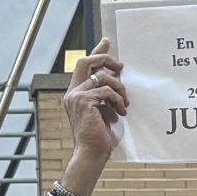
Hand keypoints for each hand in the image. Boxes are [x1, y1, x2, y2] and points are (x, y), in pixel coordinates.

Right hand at [64, 41, 128, 166]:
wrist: (92, 153)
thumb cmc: (99, 136)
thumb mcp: (104, 109)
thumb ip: (106, 93)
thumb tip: (118, 76)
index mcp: (75, 94)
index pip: (84, 66)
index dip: (96, 52)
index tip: (106, 42)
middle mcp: (72, 93)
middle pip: (86, 61)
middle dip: (106, 59)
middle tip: (121, 67)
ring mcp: (76, 96)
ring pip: (102, 77)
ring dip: (119, 89)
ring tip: (124, 104)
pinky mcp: (84, 101)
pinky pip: (106, 91)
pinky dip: (118, 100)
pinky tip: (121, 112)